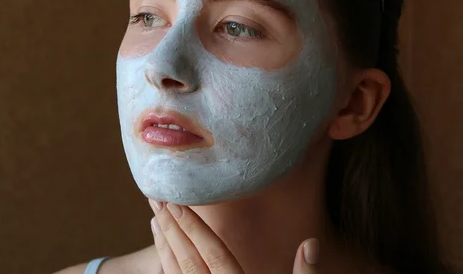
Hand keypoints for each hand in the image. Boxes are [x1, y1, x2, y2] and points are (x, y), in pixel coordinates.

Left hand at [149, 199, 319, 273]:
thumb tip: (311, 242)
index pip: (213, 253)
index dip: (195, 227)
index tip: (177, 203)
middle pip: (189, 259)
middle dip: (172, 228)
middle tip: (157, 200)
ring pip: (176, 272)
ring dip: (164, 244)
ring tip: (155, 219)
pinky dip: (165, 265)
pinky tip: (163, 251)